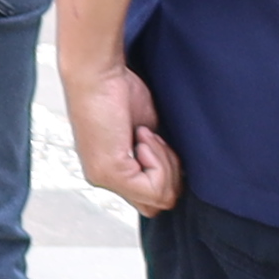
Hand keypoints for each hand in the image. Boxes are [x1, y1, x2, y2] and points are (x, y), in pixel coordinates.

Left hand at [65, 53, 183, 216]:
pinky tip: (142, 135)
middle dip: (171, 174)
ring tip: (146, 135)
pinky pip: (154, 187)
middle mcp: (104, 179)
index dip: (167, 174)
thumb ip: (157, 158)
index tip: (158, 142)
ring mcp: (104, 179)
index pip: (151, 199)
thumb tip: (180, 178)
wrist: (98, 73)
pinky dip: (159, 161)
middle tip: (154, 140)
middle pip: (157, 206)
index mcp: (112, 171)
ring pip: (161, 198)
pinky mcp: (109, 173)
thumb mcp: (147, 133)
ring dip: (165, 164)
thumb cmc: (119, 92)